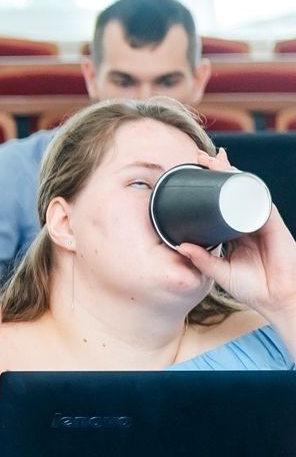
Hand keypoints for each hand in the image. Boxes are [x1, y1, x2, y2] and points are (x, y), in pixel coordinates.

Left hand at [175, 149, 295, 324]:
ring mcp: (261, 222)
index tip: (194, 175)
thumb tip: (179, 245)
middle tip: (202, 157)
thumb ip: (202, 259)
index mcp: (236, 233)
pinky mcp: (273, 225)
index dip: (209, 190)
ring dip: (232, 174)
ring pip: (246, 192)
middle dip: (220, 173)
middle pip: (233, 192)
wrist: (277, 299)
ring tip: (215, 160)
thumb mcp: (219, 271)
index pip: (220, 205)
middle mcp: (248, 224)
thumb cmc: (253, 288)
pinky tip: (238, 177)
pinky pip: (260, 202)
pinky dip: (249, 188)